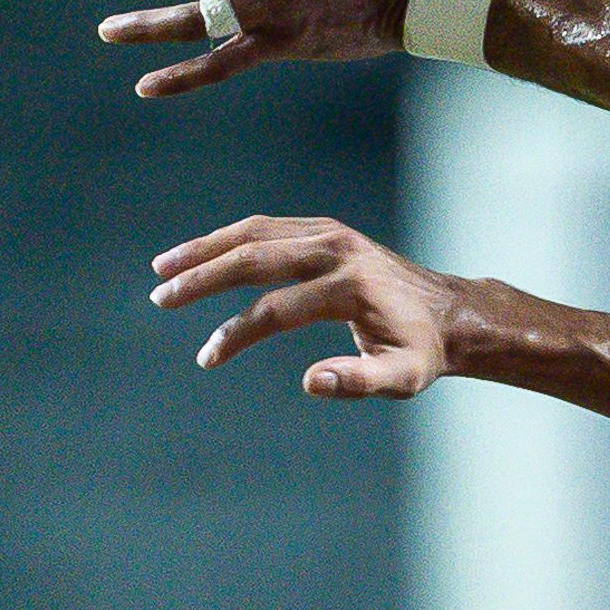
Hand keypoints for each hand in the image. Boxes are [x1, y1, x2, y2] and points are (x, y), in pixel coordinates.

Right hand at [149, 215, 457, 398]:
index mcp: (350, 288)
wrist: (448, 311)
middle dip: (203, 276)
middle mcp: (336, 250)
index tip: (207, 357)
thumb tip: (310, 381)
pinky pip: (267, 227)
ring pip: (255, 232)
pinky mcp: (325, 228)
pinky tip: (201, 255)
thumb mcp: (403, 377)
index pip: (276, 309)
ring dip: (206, 248)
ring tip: (163, 268)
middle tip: (161, 297)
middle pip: (256, 257)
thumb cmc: (421, 352)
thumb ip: (360, 382)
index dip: (237, 334)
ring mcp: (330, 233)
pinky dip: (230, 238)